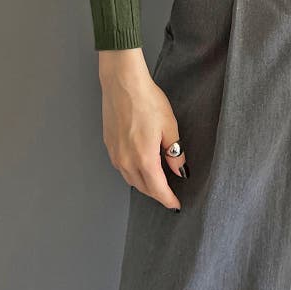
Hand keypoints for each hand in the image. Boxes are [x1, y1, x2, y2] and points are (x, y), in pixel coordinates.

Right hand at [98, 48, 187, 208]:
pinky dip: (133, 173)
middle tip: (170, 195)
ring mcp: (115, 154)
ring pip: (130, 179)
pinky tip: (141, 166)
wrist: (123, 84)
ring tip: (158, 182)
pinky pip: (122, 168)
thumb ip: (175, 152)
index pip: (157, 189)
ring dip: (144, 184)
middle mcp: (126, 161)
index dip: (168, 199)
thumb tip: (180, 171)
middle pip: (143, 187)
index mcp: (143, 158)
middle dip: (157, 194)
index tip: (176, 205)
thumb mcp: (170, 126)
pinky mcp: (109, 145)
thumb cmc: (147, 101)